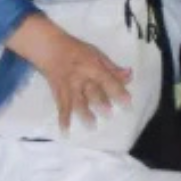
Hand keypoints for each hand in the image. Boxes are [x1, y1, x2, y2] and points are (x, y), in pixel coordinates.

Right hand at [6, 14, 131, 130]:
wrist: (50, 50)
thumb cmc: (77, 51)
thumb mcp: (97, 54)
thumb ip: (113, 68)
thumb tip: (130, 75)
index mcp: (93, 66)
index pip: (108, 79)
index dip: (118, 90)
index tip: (128, 101)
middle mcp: (81, 77)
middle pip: (92, 91)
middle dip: (100, 102)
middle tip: (109, 113)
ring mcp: (69, 86)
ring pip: (77, 101)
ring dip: (84, 113)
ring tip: (92, 125)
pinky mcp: (58, 93)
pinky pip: (61, 107)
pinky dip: (63, 119)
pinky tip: (65, 131)